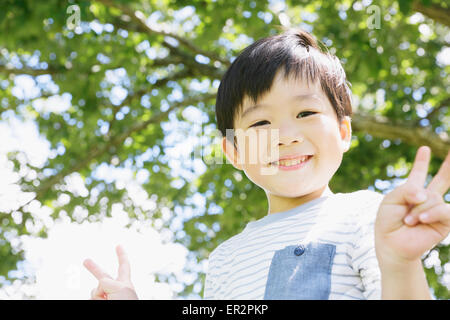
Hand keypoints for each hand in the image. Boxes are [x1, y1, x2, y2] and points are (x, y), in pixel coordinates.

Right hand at [83, 245, 137, 299]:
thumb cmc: (125, 302)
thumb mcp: (118, 287)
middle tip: (86, 261)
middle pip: (102, 276)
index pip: (124, 265)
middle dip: (94, 268)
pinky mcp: (98, 302)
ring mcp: (107, 297)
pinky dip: (95, 299)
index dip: (121, 254)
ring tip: (107, 300)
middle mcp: (116, 289)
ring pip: (94, 291)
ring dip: (98, 296)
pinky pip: (89, 298)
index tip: (119, 245)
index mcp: (124, 283)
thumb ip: (106, 281)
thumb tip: (97, 288)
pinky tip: (102, 301)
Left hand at [375, 146, 449, 268]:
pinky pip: (444, 210)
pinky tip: (422, 219)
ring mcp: (436, 208)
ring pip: (434, 197)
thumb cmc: (388, 222)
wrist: (392, 243)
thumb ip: (407, 190)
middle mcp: (426, 198)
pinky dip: (431, 213)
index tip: (424, 149)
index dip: (421, 161)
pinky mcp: (445, 221)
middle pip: (442, 179)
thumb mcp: (391, 200)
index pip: (418, 173)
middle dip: (449, 166)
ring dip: (418, 210)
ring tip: (408, 221)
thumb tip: (425, 193)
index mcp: (411, 191)